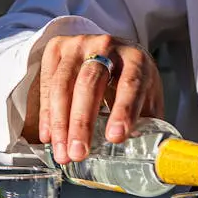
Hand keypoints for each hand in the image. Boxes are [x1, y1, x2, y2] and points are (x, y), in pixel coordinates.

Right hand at [25, 34, 163, 164]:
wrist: (111, 48)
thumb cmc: (130, 78)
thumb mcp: (147, 93)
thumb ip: (148, 120)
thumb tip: (150, 152)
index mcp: (136, 58)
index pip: (130, 84)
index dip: (123, 110)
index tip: (115, 138)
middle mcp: (107, 46)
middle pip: (90, 83)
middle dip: (82, 122)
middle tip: (79, 153)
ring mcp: (79, 45)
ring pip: (64, 84)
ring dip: (60, 123)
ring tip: (63, 153)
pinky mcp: (57, 48)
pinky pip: (48, 84)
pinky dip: (47, 114)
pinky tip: (49, 137)